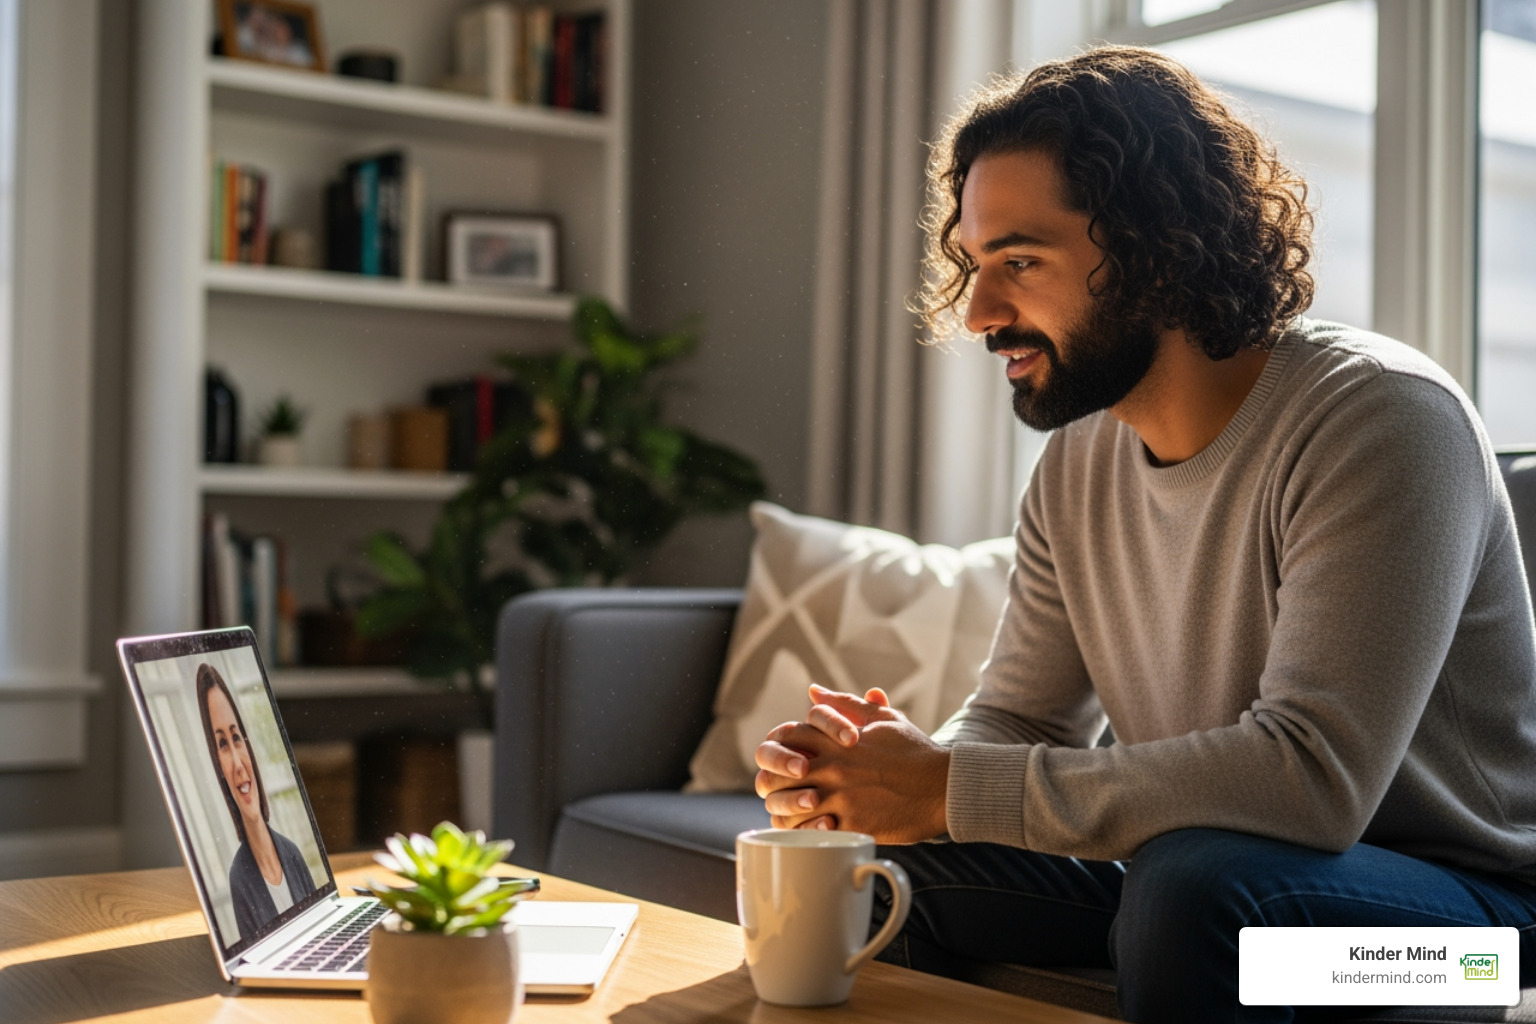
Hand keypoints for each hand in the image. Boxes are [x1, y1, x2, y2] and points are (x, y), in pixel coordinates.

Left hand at [753, 686, 948, 842]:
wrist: (944, 787)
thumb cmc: (914, 752)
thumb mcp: (883, 719)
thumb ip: (847, 704)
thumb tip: (814, 691)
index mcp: (837, 740)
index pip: (786, 737)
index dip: (778, 747)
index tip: (784, 759)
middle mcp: (834, 767)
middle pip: (777, 773)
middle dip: (771, 781)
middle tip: (778, 790)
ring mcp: (842, 797)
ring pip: (789, 806)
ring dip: (784, 811)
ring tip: (791, 814)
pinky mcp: (853, 825)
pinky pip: (813, 832)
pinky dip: (806, 832)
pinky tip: (810, 831)